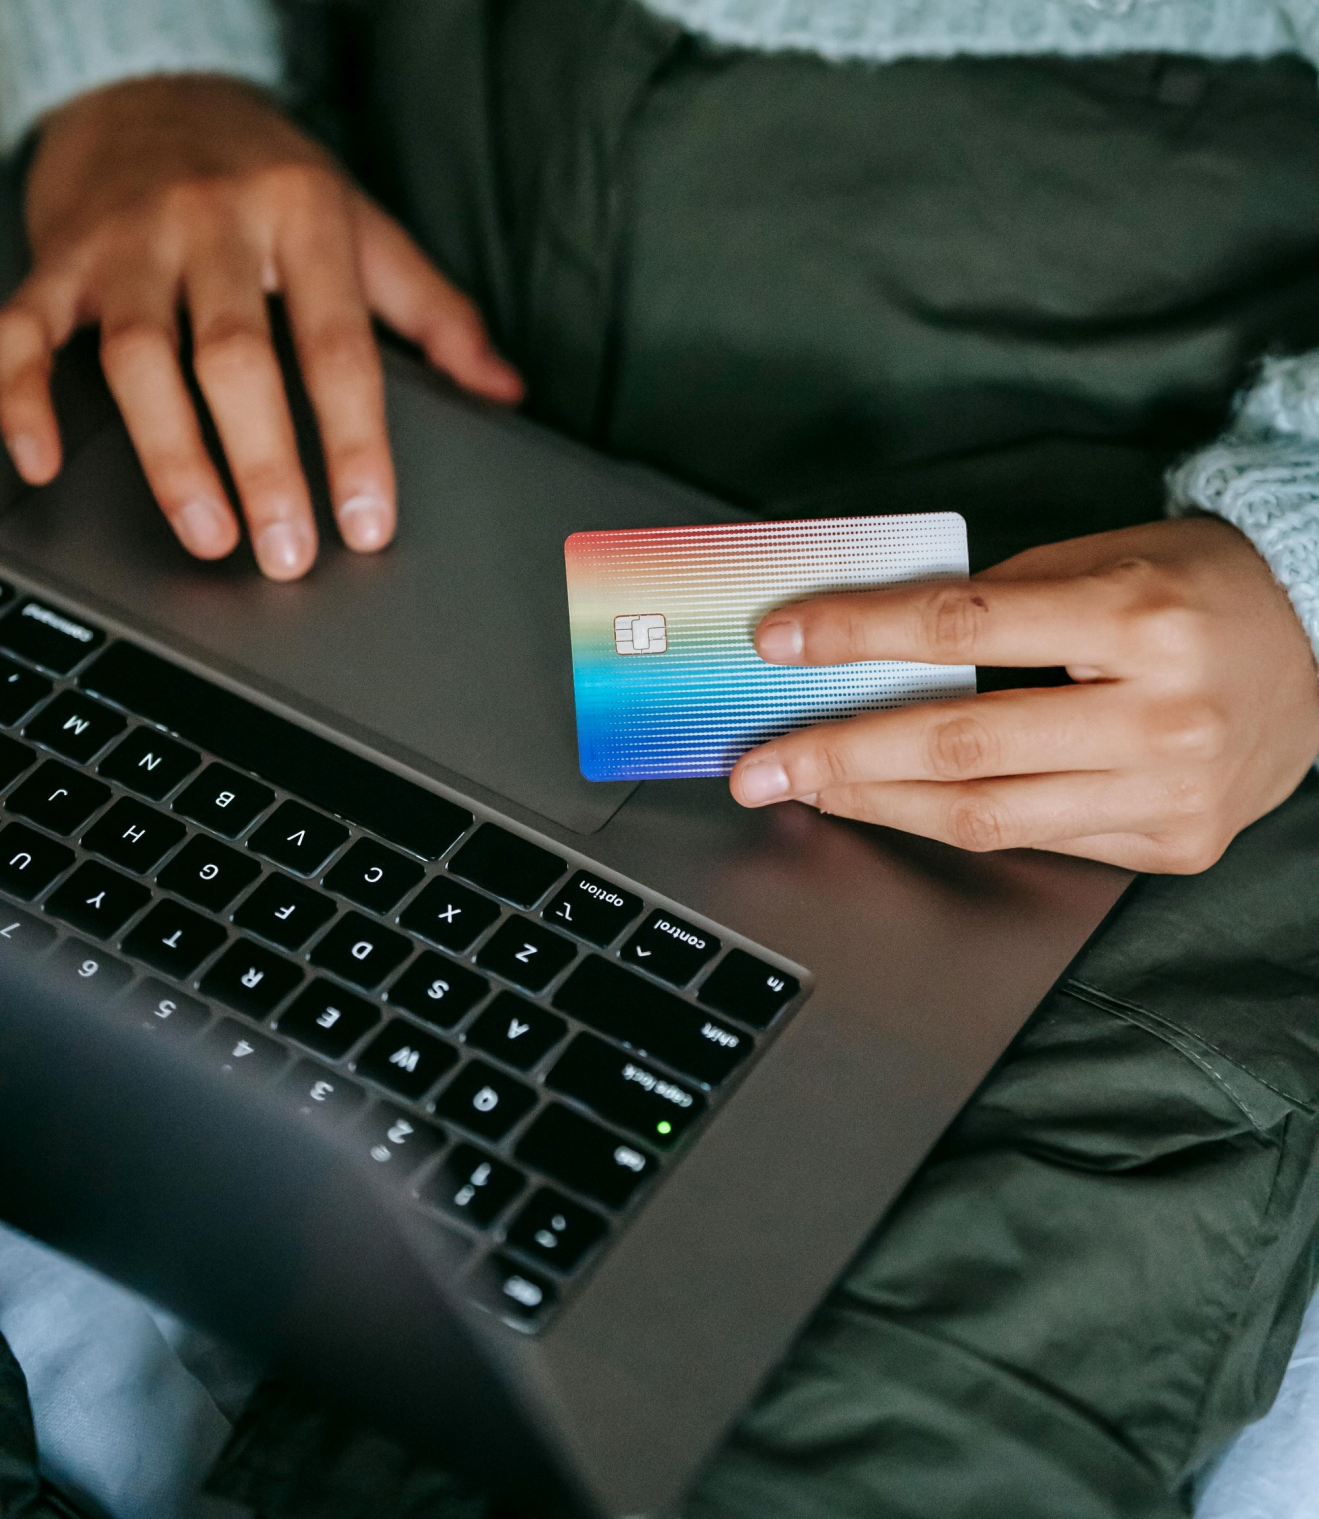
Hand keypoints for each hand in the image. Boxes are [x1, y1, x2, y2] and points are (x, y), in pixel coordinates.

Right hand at [0, 75, 522, 578]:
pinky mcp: (58, 257)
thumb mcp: (365, 229)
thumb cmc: (272, 177)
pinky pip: (24, 330)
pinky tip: (40, 463)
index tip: (366, 522)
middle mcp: (212, 222)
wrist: (153, 87)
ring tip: (208, 536)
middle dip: (263, 466)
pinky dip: (19, 396)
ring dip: (170, 457)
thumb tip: (505, 390)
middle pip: (235, 359)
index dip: (354, 442)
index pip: (338, 347)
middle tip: (288, 553)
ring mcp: (127, 240)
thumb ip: (434, 315)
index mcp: (303, 218)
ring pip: (138, 357)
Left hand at [729, 517, 1318, 872]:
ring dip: (879, 805)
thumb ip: (999, 602)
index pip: (965, 627)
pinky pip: (1036, 843)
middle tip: (759, 765)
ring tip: (810, 790)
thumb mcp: (1103, 558)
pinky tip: (898, 805)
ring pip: (986, 817)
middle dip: (840, 757)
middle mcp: (1160, 715)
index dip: (860, 636)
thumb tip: (877, 647)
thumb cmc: (1199, 591)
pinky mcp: (1171, 844)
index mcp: (1138, 617)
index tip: (782, 642)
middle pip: (961, 746)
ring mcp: (1170, 794)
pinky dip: (953, 824)